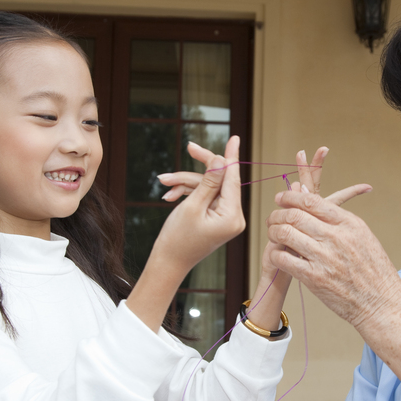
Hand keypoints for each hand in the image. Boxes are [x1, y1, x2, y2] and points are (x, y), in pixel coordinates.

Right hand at [151, 137, 244, 274]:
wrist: (168, 263)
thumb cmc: (177, 238)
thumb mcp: (192, 205)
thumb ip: (209, 181)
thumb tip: (221, 160)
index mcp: (233, 216)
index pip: (233, 179)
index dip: (230, 156)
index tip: (234, 137)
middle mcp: (235, 217)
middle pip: (220, 180)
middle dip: (197, 170)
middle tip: (189, 147)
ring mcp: (226, 218)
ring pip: (208, 186)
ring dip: (187, 183)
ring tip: (165, 183)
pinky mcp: (217, 218)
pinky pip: (206, 196)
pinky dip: (189, 193)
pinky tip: (170, 195)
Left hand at [266, 189, 400, 331]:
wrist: (381, 304)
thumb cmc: (373, 271)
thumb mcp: (362, 236)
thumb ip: (337, 218)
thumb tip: (310, 200)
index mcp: (349, 224)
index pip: (311, 201)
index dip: (290, 197)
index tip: (280, 198)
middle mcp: (336, 237)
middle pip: (294, 215)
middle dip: (277, 214)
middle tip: (272, 219)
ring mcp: (324, 257)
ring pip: (285, 234)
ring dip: (273, 232)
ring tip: (273, 235)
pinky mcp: (314, 278)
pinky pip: (284, 259)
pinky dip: (275, 254)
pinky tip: (277, 255)